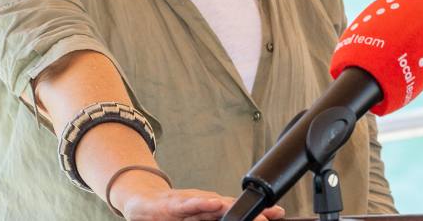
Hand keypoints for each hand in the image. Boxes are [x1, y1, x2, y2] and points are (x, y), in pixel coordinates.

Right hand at [112, 171, 285, 220]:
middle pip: (233, 208)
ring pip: (215, 204)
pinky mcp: (173, 205)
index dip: (260, 213)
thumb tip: (241, 219)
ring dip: (233, 207)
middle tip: (272, 215)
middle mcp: (206, 204)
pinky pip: (188, 205)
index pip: (239, 211)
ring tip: (250, 212)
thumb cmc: (172, 213)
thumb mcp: (198, 217)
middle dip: (253, 212)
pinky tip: (213, 204)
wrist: (143, 202)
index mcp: (213, 211)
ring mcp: (191, 202)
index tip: (279, 213)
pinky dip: (201, 204)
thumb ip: (219, 218)